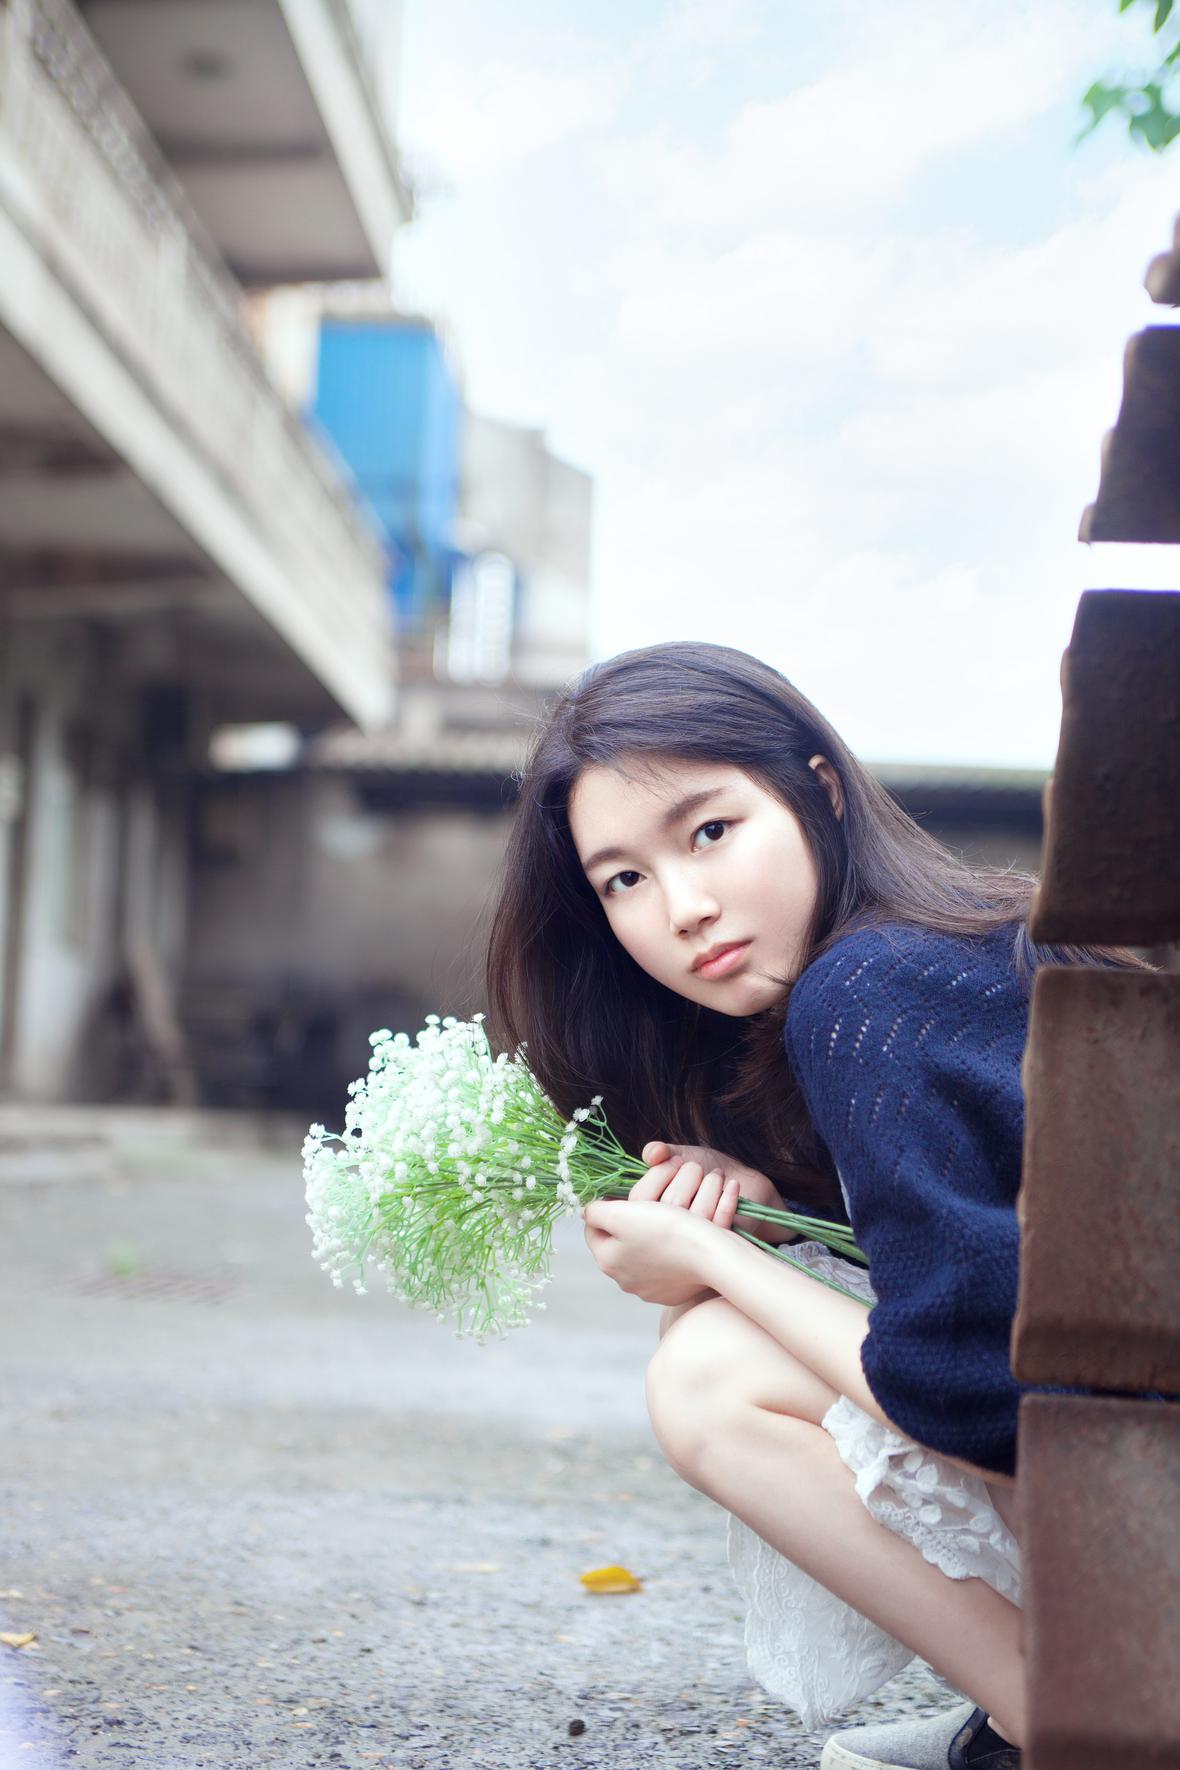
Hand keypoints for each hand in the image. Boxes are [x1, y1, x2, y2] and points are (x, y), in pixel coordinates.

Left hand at [582, 1197, 728, 1304]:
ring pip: (644, 1252)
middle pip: (620, 1240)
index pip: (594, 1228)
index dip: (606, 1206)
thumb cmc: (665, 1230)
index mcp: (609, 1261)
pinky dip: (671, 1248)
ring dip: (651, 1232)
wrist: (711, 1256)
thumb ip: (596, 1212)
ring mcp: (651, 1289)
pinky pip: (666, 1264)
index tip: (622, 1193)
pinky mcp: (675, 1291)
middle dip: (630, 1220)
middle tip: (646, 1201)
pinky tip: (682, 1234)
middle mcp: (626, 1280)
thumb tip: (588, 1212)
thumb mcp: (621, 1214)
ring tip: (666, 1214)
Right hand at [635, 1141, 797, 1243]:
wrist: (742, 1185)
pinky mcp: (720, 1243)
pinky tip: (732, 1184)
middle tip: (697, 1167)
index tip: (676, 1161)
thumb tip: (654, 1153)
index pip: (639, 1199)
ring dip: (710, 1184)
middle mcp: (667, 1235)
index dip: (659, 1174)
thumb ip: (659, 1152)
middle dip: (687, 1174)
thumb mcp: (677, 1157)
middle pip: (668, 1206)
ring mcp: (694, 1244)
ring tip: (716, 1176)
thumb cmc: (704, 1171)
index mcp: (648, 1215)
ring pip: (696, 1214)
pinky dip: (728, 1197)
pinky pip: (721, 1222)